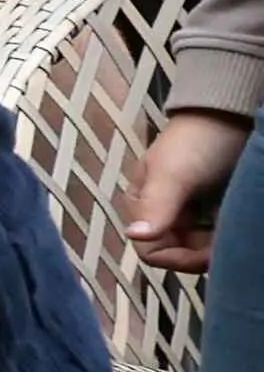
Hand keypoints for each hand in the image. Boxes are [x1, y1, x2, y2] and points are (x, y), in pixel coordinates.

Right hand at [132, 109, 246, 268]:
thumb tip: (132, 235)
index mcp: (143, 205)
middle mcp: (163, 212)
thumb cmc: (199, 141)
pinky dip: (228, 237)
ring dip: (218, 246)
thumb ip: (156, 205)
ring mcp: (190, 212)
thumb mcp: (175, 173)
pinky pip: (216, 236)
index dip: (180, 258)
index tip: (211, 252)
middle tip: (231, 240)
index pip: (152, 251)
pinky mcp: (212, 209)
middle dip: (203, 254)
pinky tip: (240, 224)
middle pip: (178, 252)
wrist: (234, 113)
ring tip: (238, 229)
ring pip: (199, 247)